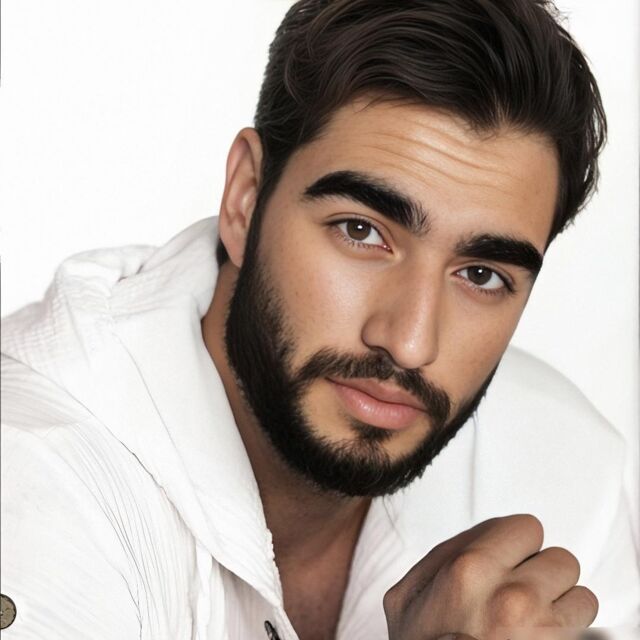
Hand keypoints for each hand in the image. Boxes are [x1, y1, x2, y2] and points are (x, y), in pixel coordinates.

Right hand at [383, 514, 597, 639]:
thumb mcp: (407, 595)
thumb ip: (446, 554)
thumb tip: (489, 533)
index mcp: (470, 568)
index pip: (527, 528)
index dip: (518, 544)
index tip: (509, 560)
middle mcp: (510, 594)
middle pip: (561, 559)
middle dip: (544, 573)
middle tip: (522, 590)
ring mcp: (539, 628)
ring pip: (580, 592)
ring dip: (561, 601)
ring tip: (535, 616)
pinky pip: (586, 623)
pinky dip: (571, 627)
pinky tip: (544, 634)